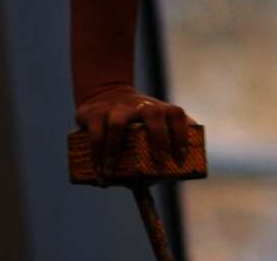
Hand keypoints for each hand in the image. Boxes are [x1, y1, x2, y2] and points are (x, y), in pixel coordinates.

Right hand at [74, 84, 192, 180]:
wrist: (105, 92)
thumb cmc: (135, 121)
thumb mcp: (150, 125)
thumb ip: (163, 146)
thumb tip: (171, 184)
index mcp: (157, 108)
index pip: (175, 114)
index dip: (181, 135)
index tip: (180, 158)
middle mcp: (139, 105)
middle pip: (153, 114)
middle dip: (158, 139)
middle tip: (159, 164)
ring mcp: (116, 108)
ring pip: (117, 125)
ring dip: (114, 151)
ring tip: (110, 173)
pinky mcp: (95, 113)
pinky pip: (96, 134)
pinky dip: (96, 154)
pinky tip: (98, 171)